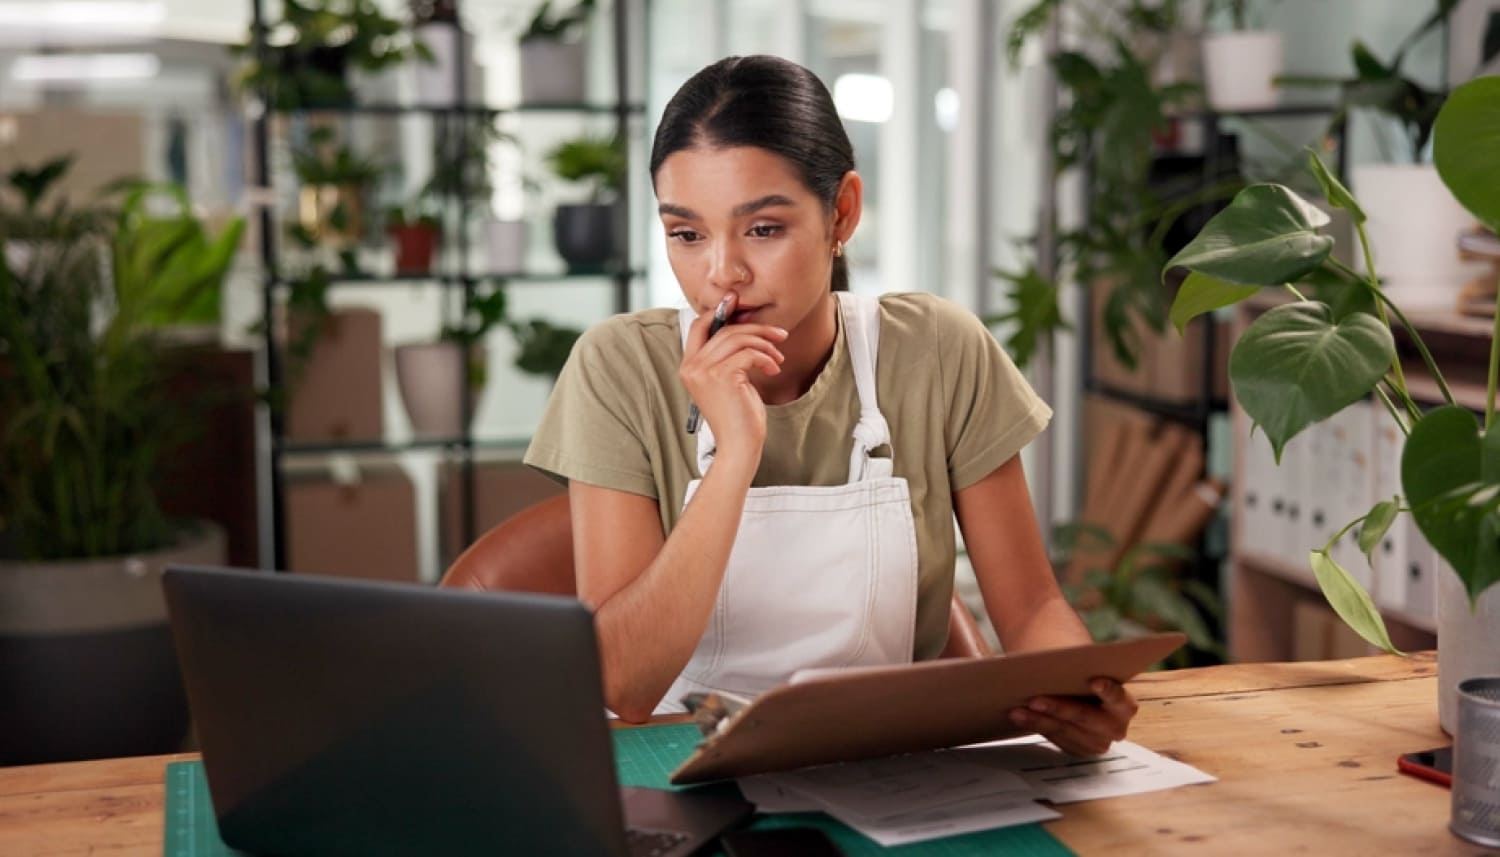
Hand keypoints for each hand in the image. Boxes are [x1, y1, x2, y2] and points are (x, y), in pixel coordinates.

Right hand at [680, 293, 786, 460]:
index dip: (719, 311)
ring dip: (765, 345)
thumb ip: (728, 356)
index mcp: (689, 366)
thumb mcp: (729, 381)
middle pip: (724, 329)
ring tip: (778, 359)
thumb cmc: (738, 416)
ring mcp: (703, 371)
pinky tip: (774, 369)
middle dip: (756, 329)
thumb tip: (746, 329)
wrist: (739, 445)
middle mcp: (691, 366)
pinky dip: (766, 358)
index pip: (698, 326)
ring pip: (738, 338)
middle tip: (779, 335)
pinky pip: (749, 353)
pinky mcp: (721, 376)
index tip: (739, 304)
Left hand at [1008, 677, 1137, 756]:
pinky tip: (1019, 717)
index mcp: (1124, 706)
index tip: (1094, 681)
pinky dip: (1035, 725)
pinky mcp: (1077, 749)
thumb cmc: (1083, 674)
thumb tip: (1055, 661)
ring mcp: (1096, 742)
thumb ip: (1080, 666)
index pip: (1119, 699)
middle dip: (1059, 708)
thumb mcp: (1086, 668)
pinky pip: (1054, 738)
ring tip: (1018, 709)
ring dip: (1039, 720)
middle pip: (1085, 717)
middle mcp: (1114, 728)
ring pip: (1065, 730)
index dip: (1108, 691)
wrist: (1079, 688)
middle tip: (1035, 698)